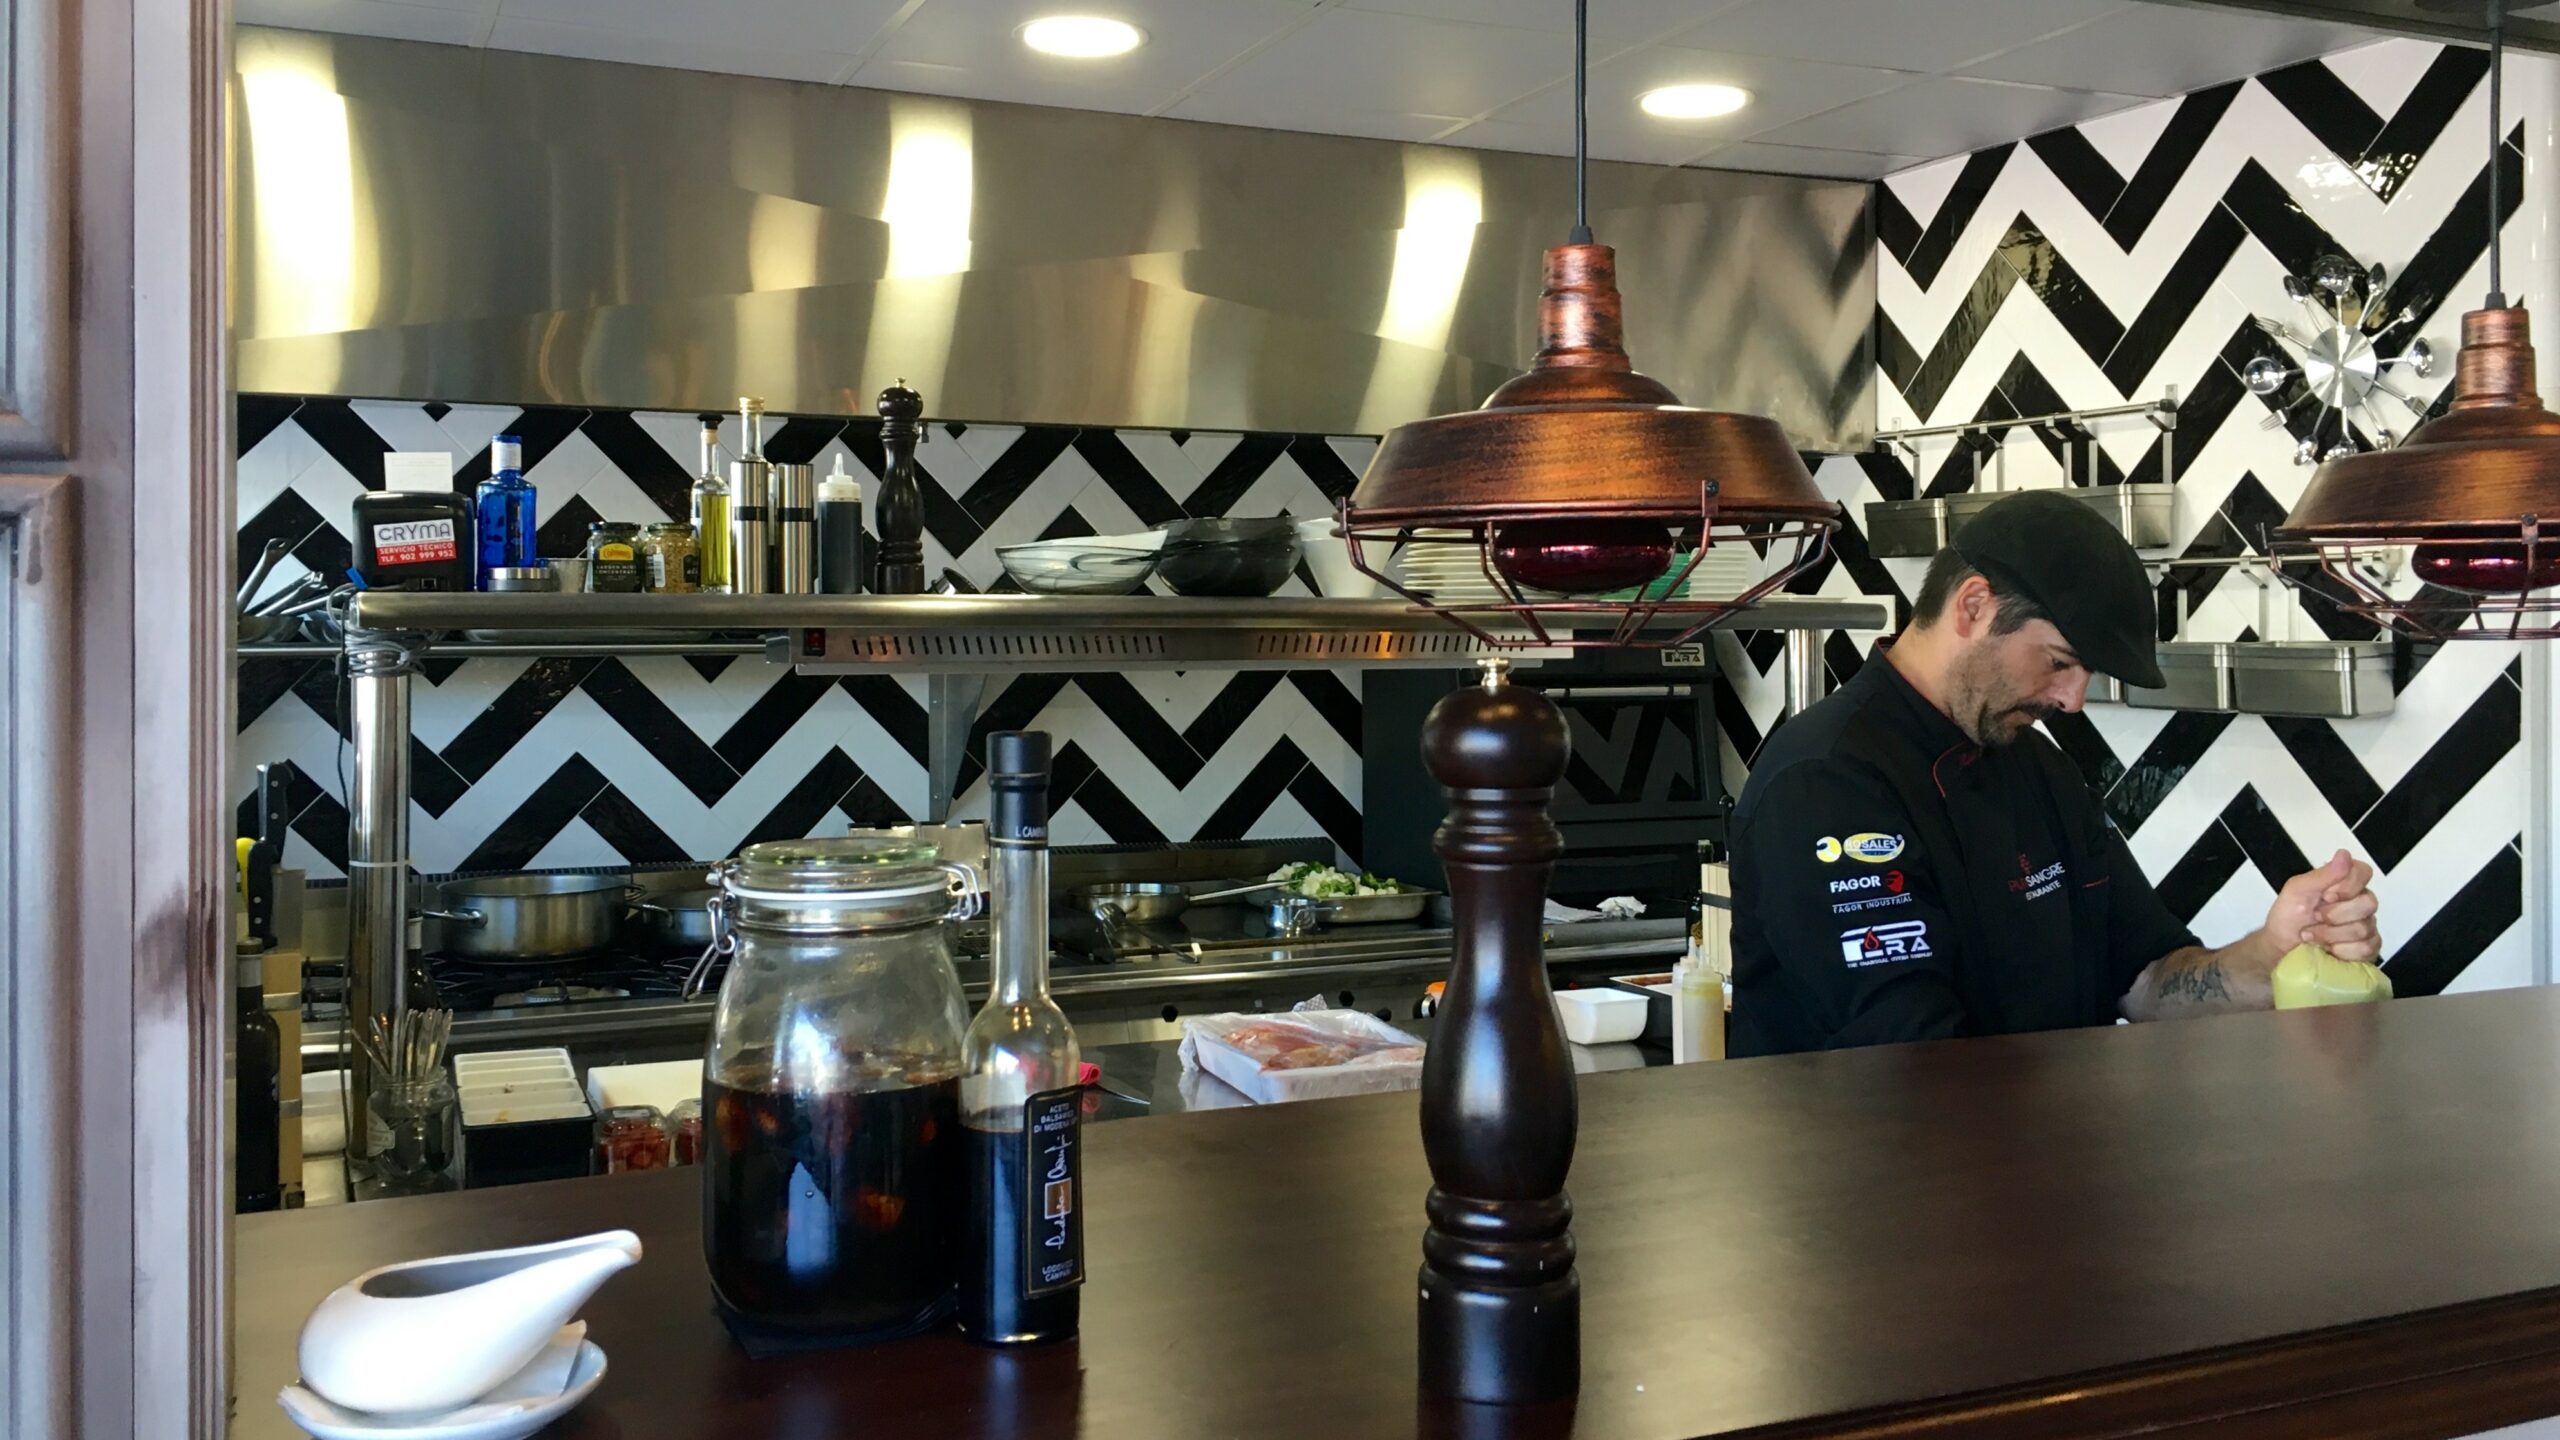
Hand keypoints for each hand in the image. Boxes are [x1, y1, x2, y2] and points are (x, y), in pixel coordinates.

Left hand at [2262, 849, 2380, 962]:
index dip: (2346, 885)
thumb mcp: (2298, 890)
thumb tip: (2345, 854)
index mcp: (2346, 883)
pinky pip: (2366, 949)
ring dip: (2331, 935)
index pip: (2364, 872)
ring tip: (2313, 935)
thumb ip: (2323, 874)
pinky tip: (2328, 949)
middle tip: (2315, 917)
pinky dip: (2341, 951)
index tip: (2325, 895)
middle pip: (2369, 903)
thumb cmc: (2289, 916)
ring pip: (2364, 928)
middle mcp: (2361, 902)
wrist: (2281, 948)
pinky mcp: (2368, 949)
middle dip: (2335, 914)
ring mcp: (2367, 926)